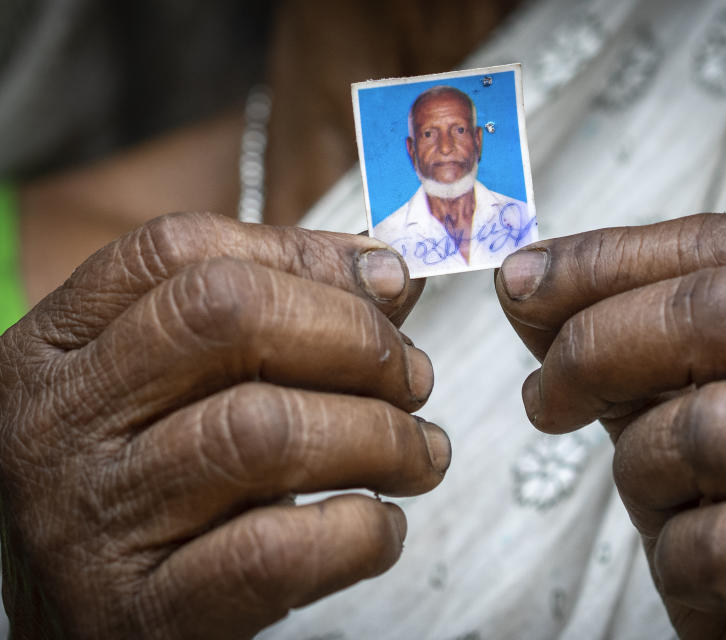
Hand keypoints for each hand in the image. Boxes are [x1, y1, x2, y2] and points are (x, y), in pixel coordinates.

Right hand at [0, 212, 448, 638]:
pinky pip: (276, 551)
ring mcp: (92, 521)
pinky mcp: (143, 612)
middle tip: (412, 375)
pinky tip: (380, 523)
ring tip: (419, 451)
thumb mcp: (166, 390)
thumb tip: (389, 276)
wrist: (76, 629)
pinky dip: (359, 530)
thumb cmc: (140, 492)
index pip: (181, 252)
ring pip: (265, 431)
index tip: (389, 279)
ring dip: (380, 434)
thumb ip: (267, 319)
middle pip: (228, 317)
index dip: (307, 253)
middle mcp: (59, 423)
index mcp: (58, 349)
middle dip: (355, 337)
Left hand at [496, 214, 725, 638]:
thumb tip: (525, 280)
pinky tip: (702, 568)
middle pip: (719, 311)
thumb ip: (619, 339)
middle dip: (596, 344)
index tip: (525, 279)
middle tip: (546, 396)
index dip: (612, 255)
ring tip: (664, 503)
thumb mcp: (686, 407)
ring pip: (711, 425)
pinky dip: (676, 555)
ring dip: (644, 470)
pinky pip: (719, 538)